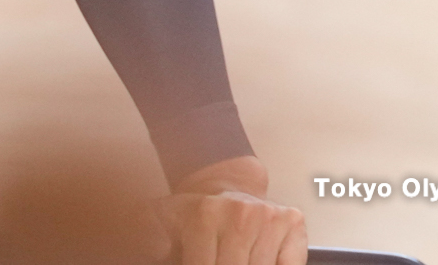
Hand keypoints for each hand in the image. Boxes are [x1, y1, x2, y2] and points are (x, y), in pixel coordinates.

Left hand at [151, 156, 306, 264]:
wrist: (228, 181)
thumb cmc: (198, 211)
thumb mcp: (162, 218)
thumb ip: (147, 233)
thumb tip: (144, 247)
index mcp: (205, 214)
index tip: (199, 262)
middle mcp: (239, 213)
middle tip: (219, 256)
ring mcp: (268, 217)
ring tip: (235, 254)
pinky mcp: (292, 221)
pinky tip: (258, 256)